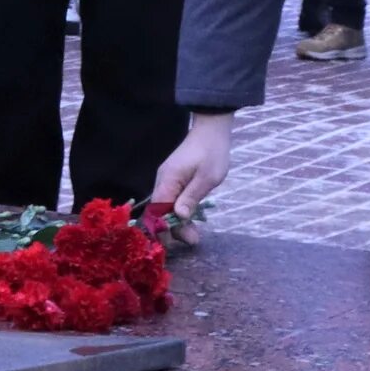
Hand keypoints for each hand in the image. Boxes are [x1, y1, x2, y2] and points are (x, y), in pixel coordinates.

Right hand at [149, 113, 234, 241]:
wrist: (211, 129)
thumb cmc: (212, 152)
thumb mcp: (206, 178)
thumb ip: (191, 197)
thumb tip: (178, 216)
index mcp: (168, 181)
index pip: (158, 212)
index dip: (165, 229)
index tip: (180, 240)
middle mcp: (162, 181)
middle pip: (160, 211)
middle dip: (174, 228)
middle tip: (194, 239)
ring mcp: (167, 179)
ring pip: (166, 206)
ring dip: (178, 221)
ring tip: (194, 234)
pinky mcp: (174, 178)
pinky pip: (171, 199)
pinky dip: (179, 211)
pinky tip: (190, 218)